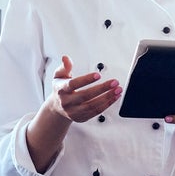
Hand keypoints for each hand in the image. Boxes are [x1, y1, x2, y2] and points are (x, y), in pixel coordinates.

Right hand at [25, 56, 119, 173]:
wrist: (57, 108)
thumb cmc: (61, 89)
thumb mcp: (59, 76)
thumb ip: (64, 67)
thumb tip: (66, 58)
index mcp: (61, 90)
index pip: (73, 84)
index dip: (86, 80)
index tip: (98, 75)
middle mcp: (67, 102)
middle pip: (85, 96)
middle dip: (102, 89)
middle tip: (114, 82)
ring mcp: (74, 112)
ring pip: (92, 106)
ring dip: (107, 98)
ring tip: (117, 89)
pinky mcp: (81, 118)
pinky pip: (96, 112)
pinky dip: (107, 104)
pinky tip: (114, 97)